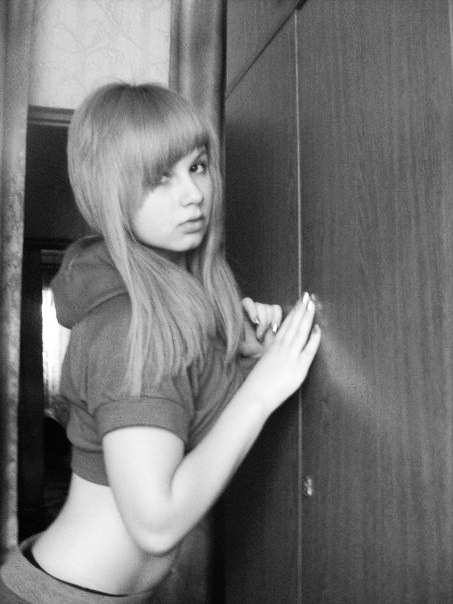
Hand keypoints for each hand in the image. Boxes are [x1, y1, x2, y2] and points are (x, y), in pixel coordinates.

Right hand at [241, 293, 320, 414]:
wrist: (255, 396)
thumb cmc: (257, 383)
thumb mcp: (262, 362)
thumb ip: (271, 352)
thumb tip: (276, 345)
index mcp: (273, 347)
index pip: (285, 325)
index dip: (293, 312)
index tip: (299, 302)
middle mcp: (282, 348)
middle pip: (293, 324)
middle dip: (301, 309)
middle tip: (308, 295)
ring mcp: (290, 357)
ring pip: (300, 332)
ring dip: (307, 317)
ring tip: (312, 304)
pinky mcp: (298, 368)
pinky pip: (308, 350)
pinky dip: (314, 339)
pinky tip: (318, 329)